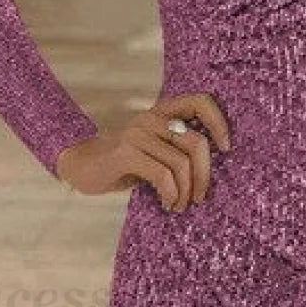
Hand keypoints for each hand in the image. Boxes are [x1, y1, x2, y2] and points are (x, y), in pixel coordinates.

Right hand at [55, 91, 231, 206]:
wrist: (79, 165)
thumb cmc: (122, 162)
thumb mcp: (154, 150)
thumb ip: (177, 148)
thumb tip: (211, 168)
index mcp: (162, 113)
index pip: (200, 101)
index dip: (219, 122)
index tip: (226, 148)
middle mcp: (151, 118)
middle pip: (197, 142)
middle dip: (204, 175)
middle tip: (199, 196)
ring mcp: (138, 134)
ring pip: (181, 163)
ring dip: (186, 191)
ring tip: (178, 204)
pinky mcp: (126, 153)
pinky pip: (163, 175)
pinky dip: (171, 193)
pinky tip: (167, 202)